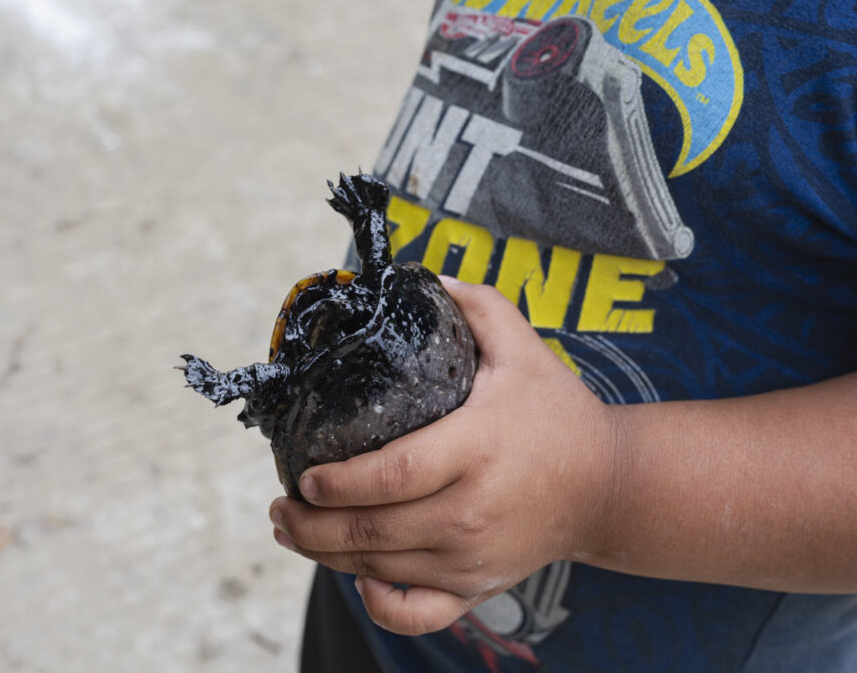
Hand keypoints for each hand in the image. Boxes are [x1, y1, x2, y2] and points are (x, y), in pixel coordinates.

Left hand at [268, 277, 619, 635]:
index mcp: (475, 449)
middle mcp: (470, 512)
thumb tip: (423, 274)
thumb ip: (475, 306)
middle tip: (279, 505)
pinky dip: (382, 605)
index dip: (337, 483)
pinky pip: (420, 612)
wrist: (608, 486)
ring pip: (380, 569)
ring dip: (325, 554)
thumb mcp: (523, 348)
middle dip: (311, 524)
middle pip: (371, 531)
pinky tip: (358, 582)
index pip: (389, 475)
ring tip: (292, 530)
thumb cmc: (557, 415)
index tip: (302, 475)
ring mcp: (473, 558)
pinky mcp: (479, 586)